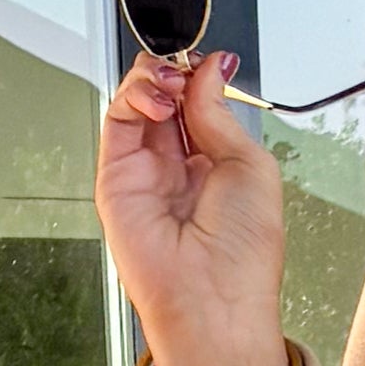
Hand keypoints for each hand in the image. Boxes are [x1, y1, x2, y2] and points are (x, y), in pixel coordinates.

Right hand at [97, 49, 291, 365]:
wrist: (211, 301)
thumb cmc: (243, 252)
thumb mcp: (249, 165)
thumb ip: (219, 113)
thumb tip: (210, 67)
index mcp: (217, 165)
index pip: (199, 103)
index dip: (200, 77)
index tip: (208, 64)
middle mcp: (178, 166)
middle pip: (166, 96)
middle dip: (176, 72)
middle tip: (186, 72)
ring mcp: (145, 171)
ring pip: (137, 102)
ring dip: (153, 78)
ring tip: (172, 87)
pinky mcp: (115, 177)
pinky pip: (116, 121)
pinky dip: (133, 96)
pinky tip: (158, 98)